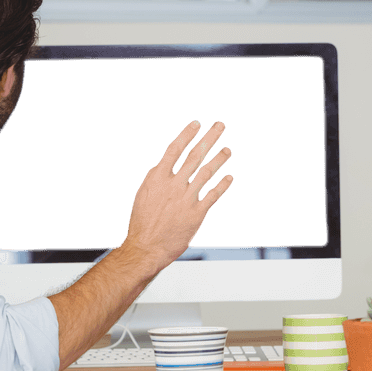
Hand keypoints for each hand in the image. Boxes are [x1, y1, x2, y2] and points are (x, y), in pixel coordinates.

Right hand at [123, 121, 233, 270]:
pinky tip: (229, 177)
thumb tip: (168, 165)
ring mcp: (187, 197)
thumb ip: (158, 178)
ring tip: (227, 150)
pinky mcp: (197, 212)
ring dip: (219, 159)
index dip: (187, 135)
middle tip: (220, 125)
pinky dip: (222, 185)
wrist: (147, 246)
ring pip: (207, 172)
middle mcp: (174, 184)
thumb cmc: (142, 221)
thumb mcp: (144, 194)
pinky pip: (213, 194)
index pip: (175, 149)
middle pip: (195, 155)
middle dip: (209, 138)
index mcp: (158, 177)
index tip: (197, 124)